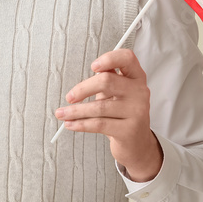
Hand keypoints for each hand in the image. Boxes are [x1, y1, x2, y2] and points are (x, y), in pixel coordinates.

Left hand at [54, 48, 162, 181]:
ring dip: (75, 111)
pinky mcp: (129, 130)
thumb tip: (83, 81)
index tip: (92, 66)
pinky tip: (70, 124)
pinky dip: (80, 124)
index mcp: (137, 77)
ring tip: (61, 114)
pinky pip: (99, 124)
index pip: (127, 58)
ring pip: (99, 107)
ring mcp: (137, 111)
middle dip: (82, 89)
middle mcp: (140, 92)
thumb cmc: (121, 113)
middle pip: (107, 81)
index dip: (109, 58)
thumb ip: (105, 80)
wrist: (137, 144)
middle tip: (69, 97)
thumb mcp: (115, 93)